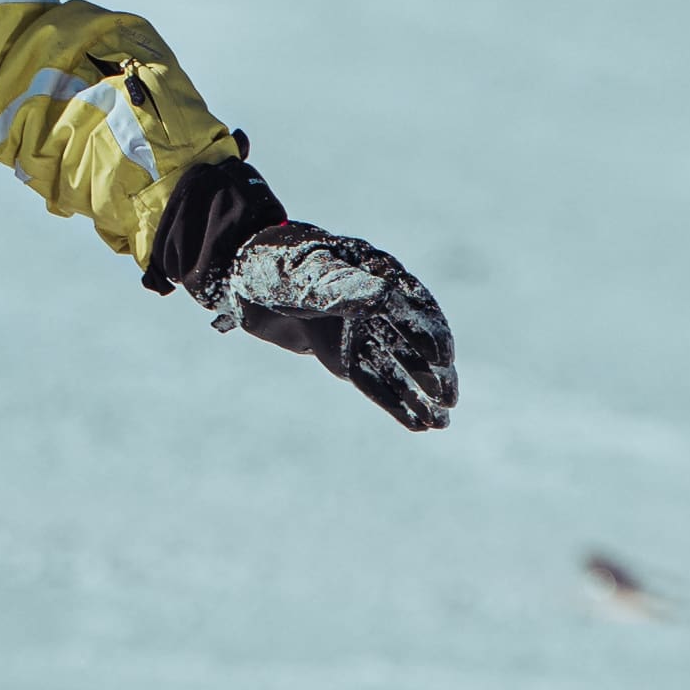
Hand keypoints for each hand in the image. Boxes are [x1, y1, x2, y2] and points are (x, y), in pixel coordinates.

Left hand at [206, 223, 455, 432]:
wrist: (239, 279)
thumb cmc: (271, 266)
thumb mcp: (300, 275)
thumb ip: (337, 287)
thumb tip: (382, 293)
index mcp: (372, 272)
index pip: (408, 305)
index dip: (427, 330)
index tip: (442, 356)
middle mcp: (374, 303)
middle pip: (411, 340)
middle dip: (433, 369)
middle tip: (450, 397)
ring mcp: (360, 331)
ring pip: (397, 365)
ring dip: (420, 393)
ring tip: (443, 422)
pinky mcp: (343, 356)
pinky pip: (373, 381)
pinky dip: (395, 402)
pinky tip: (418, 423)